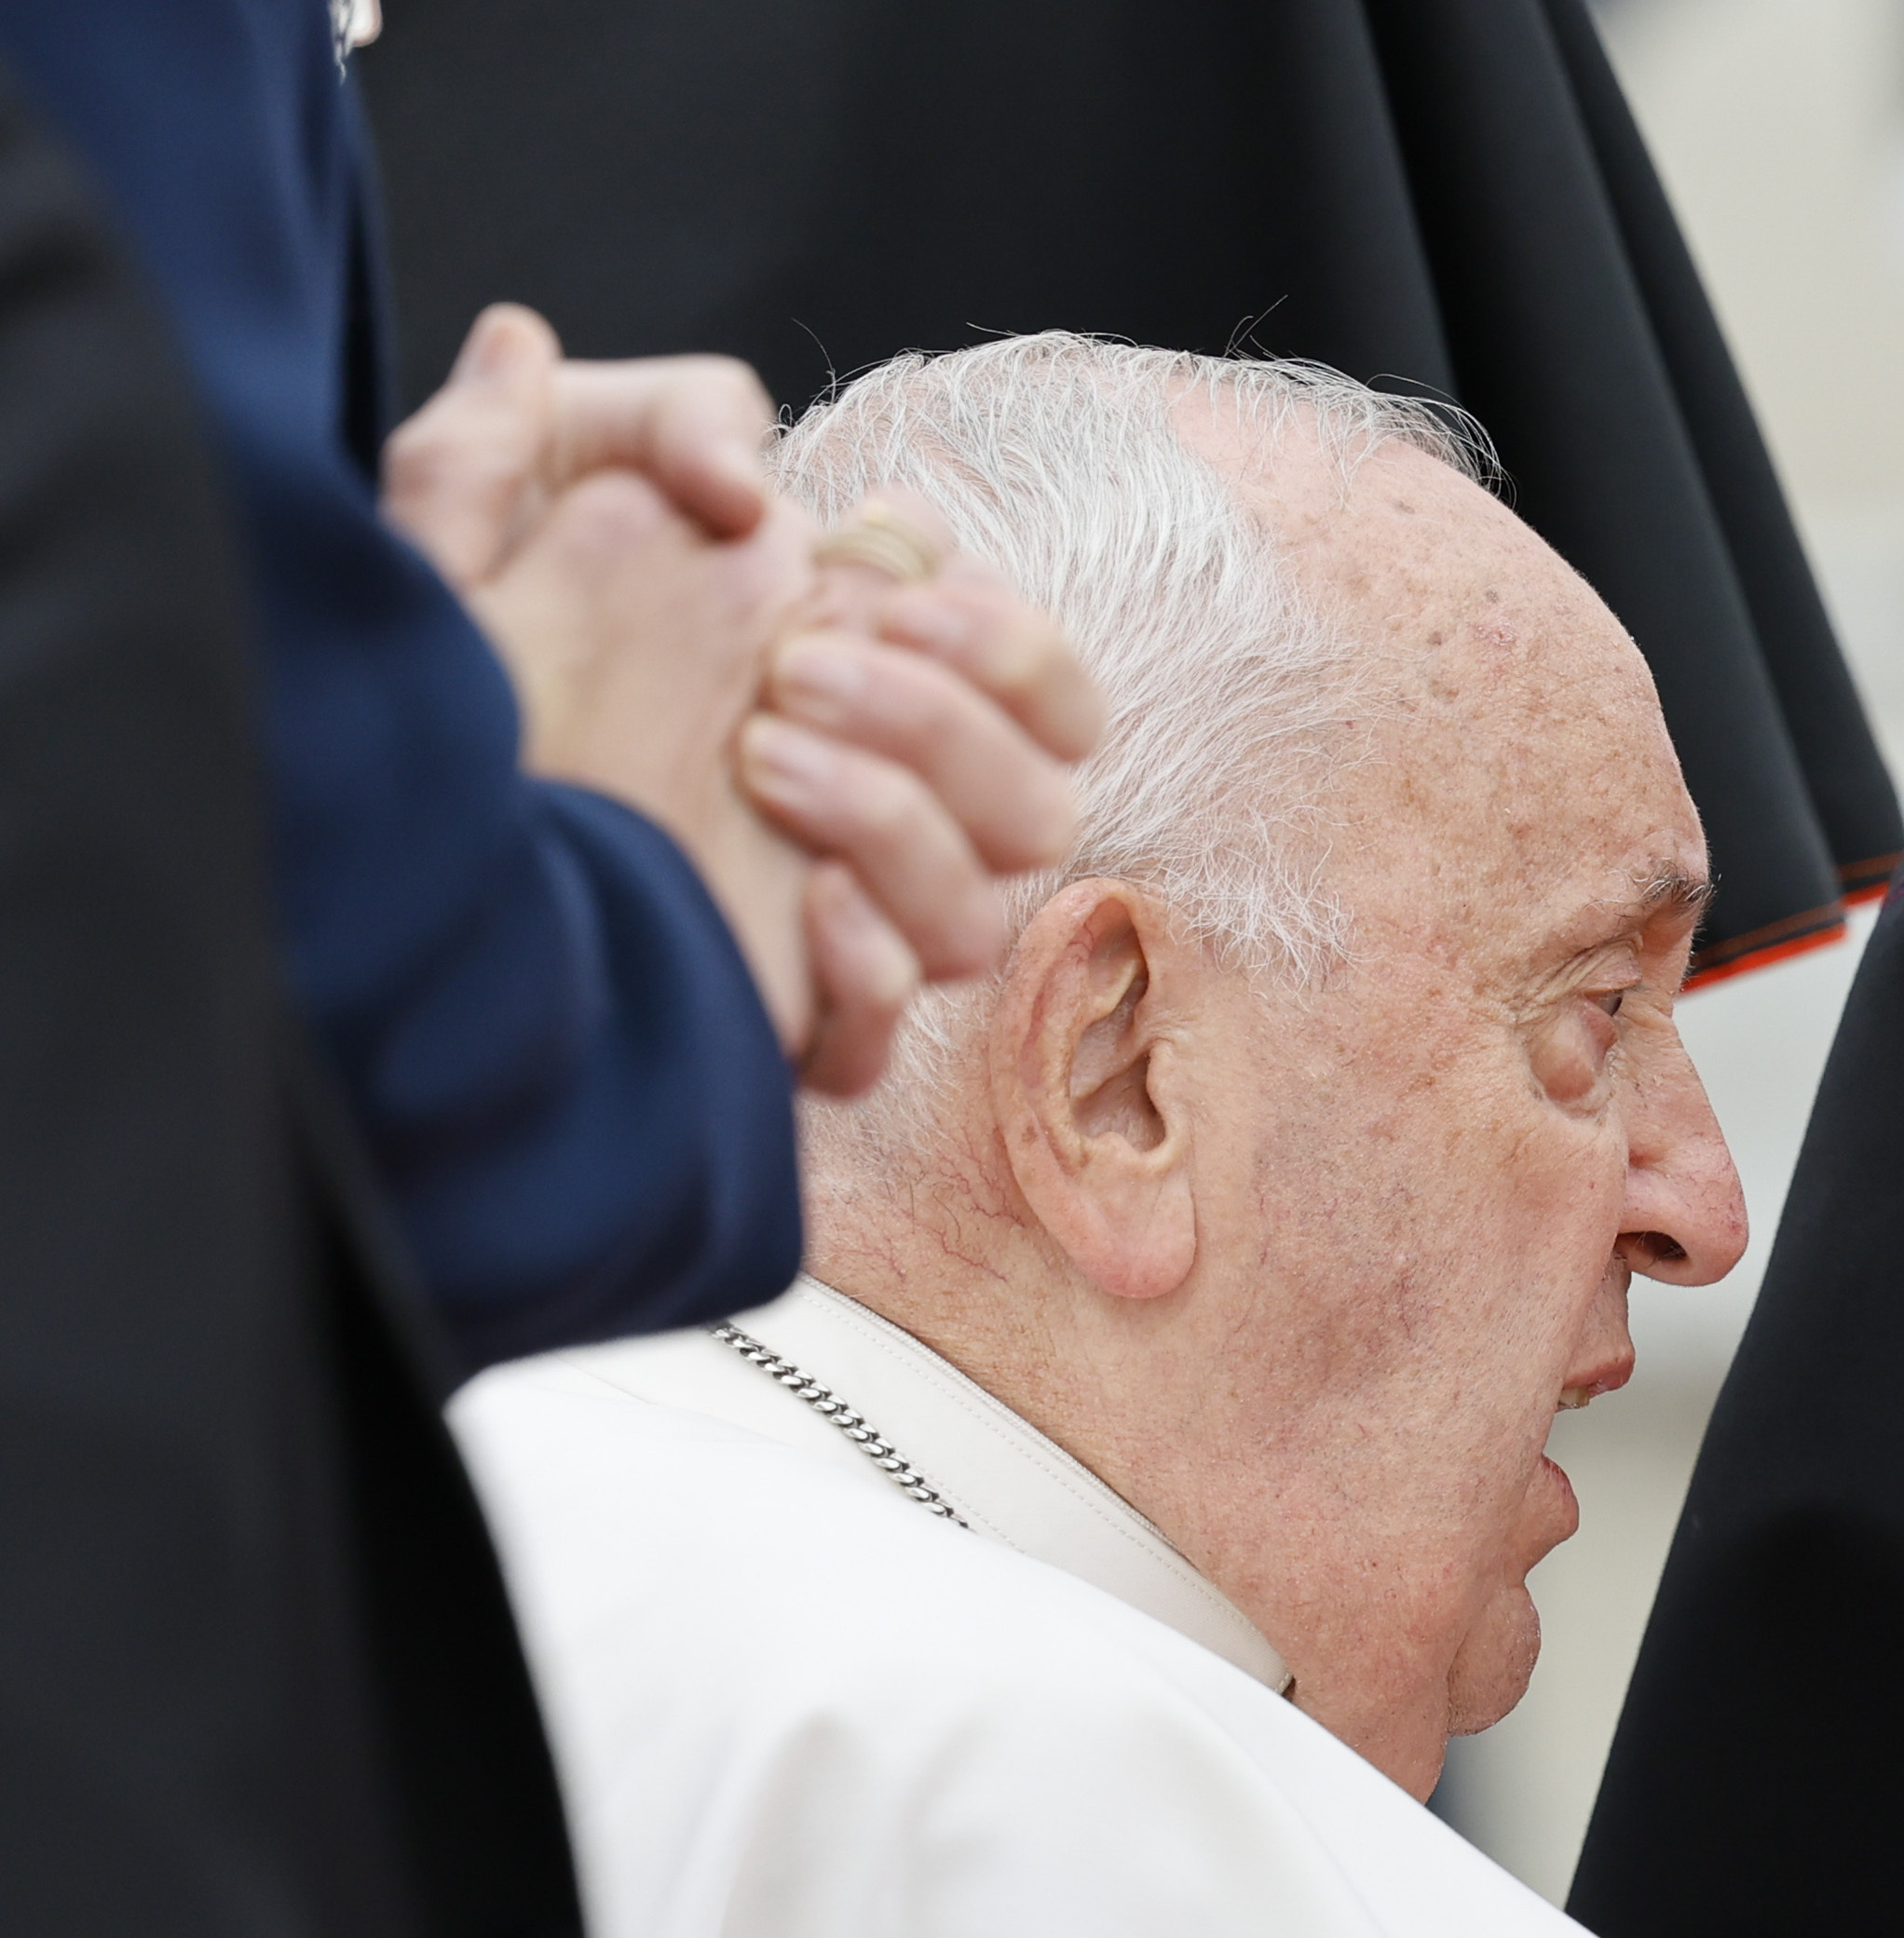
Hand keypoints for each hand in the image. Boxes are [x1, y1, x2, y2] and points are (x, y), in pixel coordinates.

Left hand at [390, 311, 1103, 1094]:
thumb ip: (660, 424)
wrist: (357, 764)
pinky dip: (866, 968)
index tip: (886, 581)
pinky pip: (884, 1040)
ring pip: (979, 915)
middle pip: (1040, 796)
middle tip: (794, 667)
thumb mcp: (545, 481)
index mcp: (868, 678)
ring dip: (903, 824)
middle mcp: (879, 807)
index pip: (1034, 680)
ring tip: (761, 755)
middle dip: (948, 717)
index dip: (999, 637)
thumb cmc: (470, 621)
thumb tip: (743, 473)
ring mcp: (837, 921)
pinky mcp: (773, 1023)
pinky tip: (795, 903)